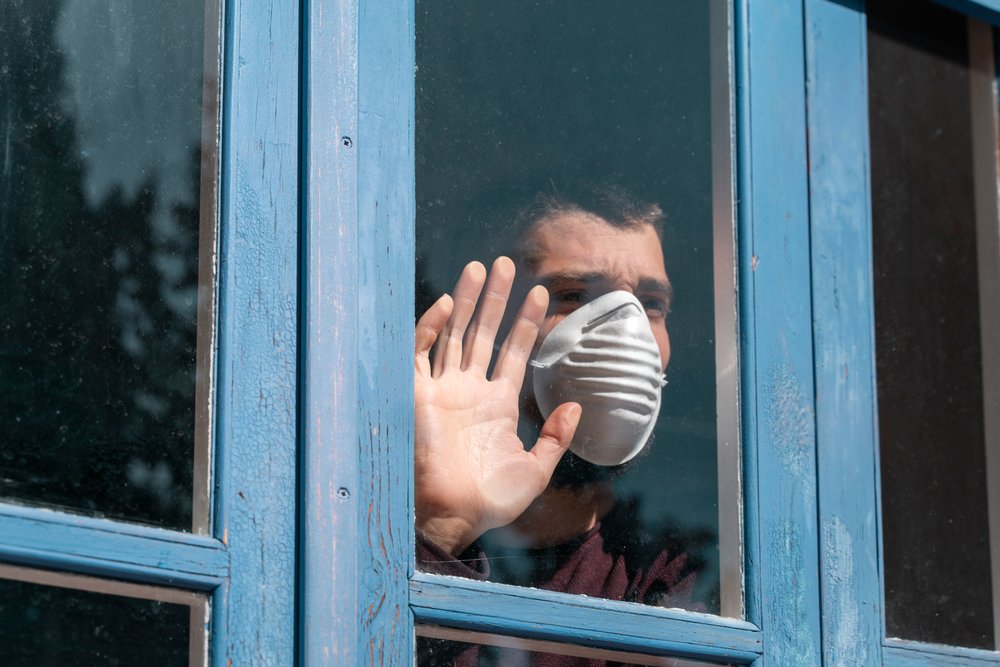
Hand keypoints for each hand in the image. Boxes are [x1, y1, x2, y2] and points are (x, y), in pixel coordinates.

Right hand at [414, 257, 581, 555]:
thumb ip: (555, 436)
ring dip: (466, 300)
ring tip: (481, 267)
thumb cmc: (491, 500)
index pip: (513, 352)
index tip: (541, 293)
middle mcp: (469, 390)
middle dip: (495, 299)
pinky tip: (447, 302)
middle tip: (505, 264)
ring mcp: (442, 389)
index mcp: (496, 404)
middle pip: (483, 333)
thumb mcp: (535, 469)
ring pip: (455, 333)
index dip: (526, 323)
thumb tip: (577, 405)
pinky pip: (420, 351)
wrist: (452, 515)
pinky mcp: (415, 393)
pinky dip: (431, 326)